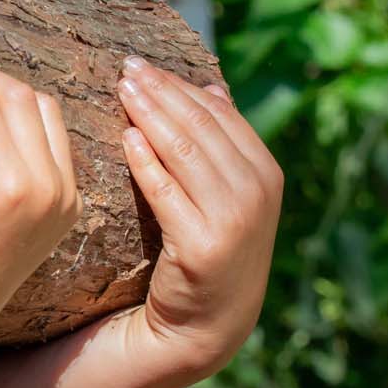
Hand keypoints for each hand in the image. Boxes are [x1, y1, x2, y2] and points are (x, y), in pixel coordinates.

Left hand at [115, 57, 282, 378]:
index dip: (179, 85)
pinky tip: (126, 139)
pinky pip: (167, 193)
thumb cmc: (208, 246)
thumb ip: (222, 143)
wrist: (206, 322)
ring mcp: (234, 220)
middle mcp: (258, 194)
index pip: (219, 114)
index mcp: (266, 173)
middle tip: (126, 67)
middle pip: (200, 127)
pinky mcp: (202, 246)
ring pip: (184, 152)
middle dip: (161, 92)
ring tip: (122, 90)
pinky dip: (146, 163)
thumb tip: (213, 85)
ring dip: (150, 116)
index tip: (143, 64)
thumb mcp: (228, 192)